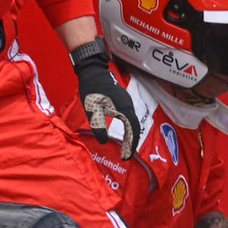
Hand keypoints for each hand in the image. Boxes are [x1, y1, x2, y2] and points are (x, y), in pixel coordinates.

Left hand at [71, 38, 139, 159]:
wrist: (93, 71)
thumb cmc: (92, 90)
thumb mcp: (93, 110)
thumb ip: (99, 125)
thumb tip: (104, 141)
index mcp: (124, 109)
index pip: (133, 130)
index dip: (131, 144)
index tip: (127, 156)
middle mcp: (128, 105)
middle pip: (135, 126)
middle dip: (132, 141)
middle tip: (127, 153)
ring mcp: (126, 101)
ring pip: (132, 121)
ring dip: (131, 134)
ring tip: (126, 144)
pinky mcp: (121, 100)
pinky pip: (128, 115)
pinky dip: (128, 126)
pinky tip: (122, 129)